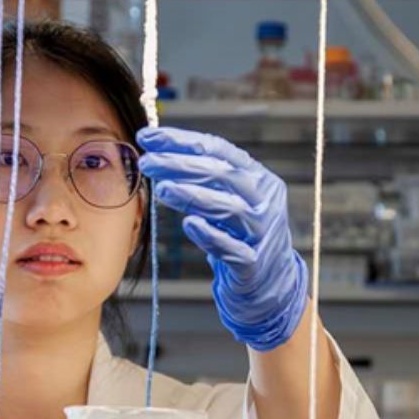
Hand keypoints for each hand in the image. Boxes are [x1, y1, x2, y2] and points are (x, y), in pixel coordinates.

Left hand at [137, 127, 307, 351]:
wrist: (270, 281)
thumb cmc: (240, 235)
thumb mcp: (226, 199)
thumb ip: (203, 179)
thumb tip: (158, 153)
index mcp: (256, 176)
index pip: (218, 150)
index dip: (181, 141)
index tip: (148, 137)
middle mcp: (263, 199)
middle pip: (222, 174)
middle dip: (180, 164)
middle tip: (148, 162)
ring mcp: (262, 231)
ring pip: (228, 208)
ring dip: (193, 196)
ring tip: (162, 189)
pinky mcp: (255, 263)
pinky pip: (232, 248)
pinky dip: (211, 235)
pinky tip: (189, 224)